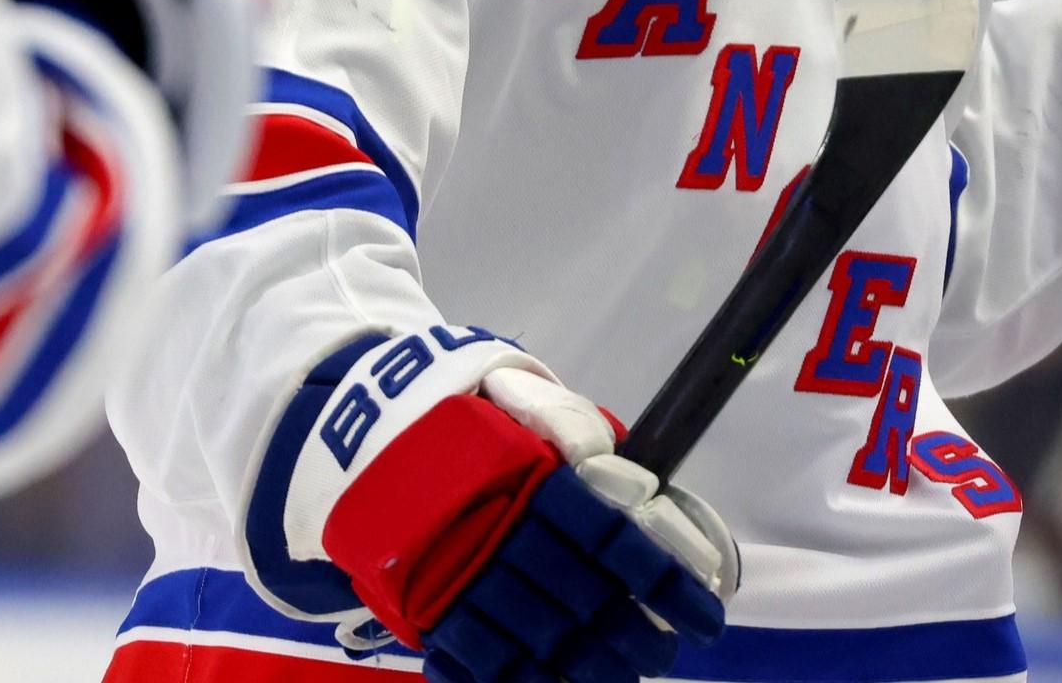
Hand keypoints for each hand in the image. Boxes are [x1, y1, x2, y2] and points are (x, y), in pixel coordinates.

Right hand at [248, 328, 736, 680]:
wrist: (359, 431)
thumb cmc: (467, 417)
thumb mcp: (525, 405)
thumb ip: (579, 440)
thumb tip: (641, 488)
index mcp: (532, 477)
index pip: (611, 540)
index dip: (662, 584)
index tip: (702, 614)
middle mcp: (497, 529)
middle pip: (579, 598)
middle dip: (629, 634)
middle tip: (664, 655)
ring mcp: (455, 573)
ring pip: (533, 635)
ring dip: (585, 665)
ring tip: (623, 678)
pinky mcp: (419, 604)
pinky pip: (474, 653)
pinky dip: (513, 677)